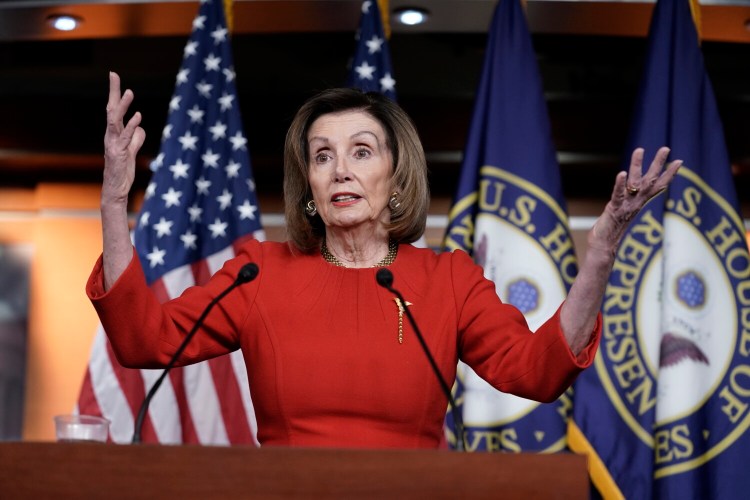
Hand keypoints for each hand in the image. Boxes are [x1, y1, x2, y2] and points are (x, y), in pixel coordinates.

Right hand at [102, 72, 145, 205]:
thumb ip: (136, 139)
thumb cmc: (122, 171)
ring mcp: (113, 144)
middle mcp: (111, 135)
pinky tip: (138, 116)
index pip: (114, 109)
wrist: (116, 190)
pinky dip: (132, 126)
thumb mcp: (132, 152)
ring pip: (116, 121)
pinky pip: (125, 138)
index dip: (114, 93)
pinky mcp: (119, 153)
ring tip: (129, 92)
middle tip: (114, 75)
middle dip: (113, 92)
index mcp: (114, 133)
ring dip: (123, 106)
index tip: (114, 76)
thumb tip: (140, 127)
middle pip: (111, 109)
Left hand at [591, 147, 681, 250]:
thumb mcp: (622, 212)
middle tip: (666, 148)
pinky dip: (620, 184)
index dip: (668, 174)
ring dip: (637, 165)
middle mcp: (636, 203)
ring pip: (635, 183)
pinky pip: (619, 194)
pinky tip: (622, 173)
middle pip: (650, 180)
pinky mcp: (615, 209)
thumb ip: (626, 202)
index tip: (679, 161)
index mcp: (639, 203)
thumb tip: (628, 194)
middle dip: (658, 164)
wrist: (603, 247)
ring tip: (640, 149)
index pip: (657, 186)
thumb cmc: (610, 231)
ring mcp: (626, 205)